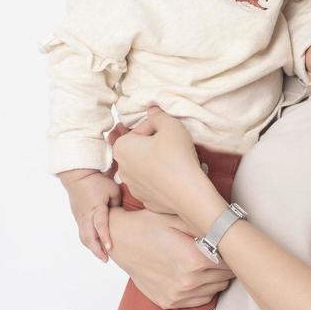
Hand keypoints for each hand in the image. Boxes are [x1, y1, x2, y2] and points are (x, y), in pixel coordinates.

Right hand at [58, 169, 121, 262]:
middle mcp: (86, 216)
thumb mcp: (113, 190)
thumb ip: (118, 205)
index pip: (100, 225)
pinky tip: (96, 246)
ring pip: (84, 237)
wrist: (78, 176)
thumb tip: (121, 217)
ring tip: (102, 256)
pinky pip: (82, 233)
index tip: (110, 248)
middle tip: (106, 260)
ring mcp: (80, 218)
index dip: (105, 237)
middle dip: (97, 250)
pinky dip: (89, 242)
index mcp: (96, 208)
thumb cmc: (97, 182)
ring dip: (92, 248)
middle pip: (89, 237)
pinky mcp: (78, 218)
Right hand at [103, 204, 234, 308]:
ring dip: (217, 277)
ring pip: (216, 289)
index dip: (234, 253)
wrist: (119, 241)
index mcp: (194, 259)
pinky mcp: (169, 302)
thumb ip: (206, 227)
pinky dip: (204, 288)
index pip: (232, 262)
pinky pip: (201, 299)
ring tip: (209, 262)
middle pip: (226, 277)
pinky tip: (197, 275)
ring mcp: (178, 294)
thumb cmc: (148, 225)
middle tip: (222, 252)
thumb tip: (231, 230)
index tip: (233, 246)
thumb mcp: (179, 218)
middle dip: (228, 264)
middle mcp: (188, 281)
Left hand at [111, 106, 221, 225]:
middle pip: (138, 149)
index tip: (168, 130)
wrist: (188, 193)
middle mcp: (121, 168)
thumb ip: (158, 114)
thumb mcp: (171, 125)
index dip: (156, 127)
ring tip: (175, 160)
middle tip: (172, 144)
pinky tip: (173, 177)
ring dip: (156, 161)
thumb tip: (151, 110)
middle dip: (153, 144)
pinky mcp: (144, 199)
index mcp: (122, 147)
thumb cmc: (177, 157)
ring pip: (144, 167)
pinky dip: (159, 179)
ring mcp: (132, 186)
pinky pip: (151, 183)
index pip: (138, 129)